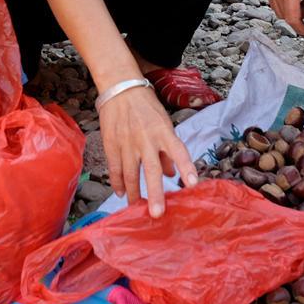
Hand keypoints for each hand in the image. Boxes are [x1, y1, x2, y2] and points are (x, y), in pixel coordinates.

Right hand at [98, 85, 197, 217]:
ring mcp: (127, 142)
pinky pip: (114, 168)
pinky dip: (118, 183)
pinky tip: (122, 194)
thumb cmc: (147, 108)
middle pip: (151, 169)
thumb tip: (172, 174)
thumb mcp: (164, 124)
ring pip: (130, 174)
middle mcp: (146, 139)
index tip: (192, 184)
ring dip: (134, 194)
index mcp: (163, 132)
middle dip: (155, 193)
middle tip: (158, 213)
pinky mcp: (111, 144)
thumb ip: (168, 150)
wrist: (121, 89)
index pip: (178, 150)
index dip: (185, 167)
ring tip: (137, 209)